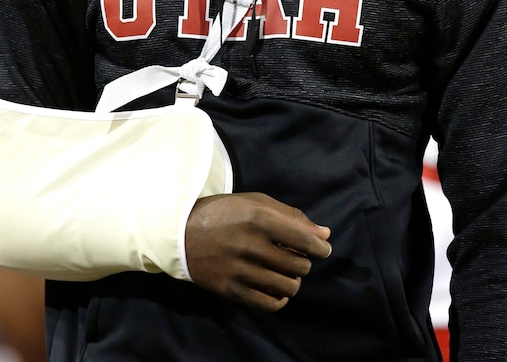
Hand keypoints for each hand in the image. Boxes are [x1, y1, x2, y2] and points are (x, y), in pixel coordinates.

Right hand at [185, 192, 331, 311]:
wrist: (181, 233)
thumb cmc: (224, 213)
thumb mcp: (256, 202)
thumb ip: (291, 216)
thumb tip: (325, 234)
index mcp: (258, 218)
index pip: (303, 240)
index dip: (320, 248)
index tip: (322, 249)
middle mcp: (250, 245)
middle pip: (299, 265)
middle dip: (305, 263)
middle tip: (296, 257)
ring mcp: (239, 270)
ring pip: (287, 287)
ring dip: (293, 280)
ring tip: (286, 272)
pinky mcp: (230, 290)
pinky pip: (269, 304)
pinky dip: (280, 299)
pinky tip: (275, 288)